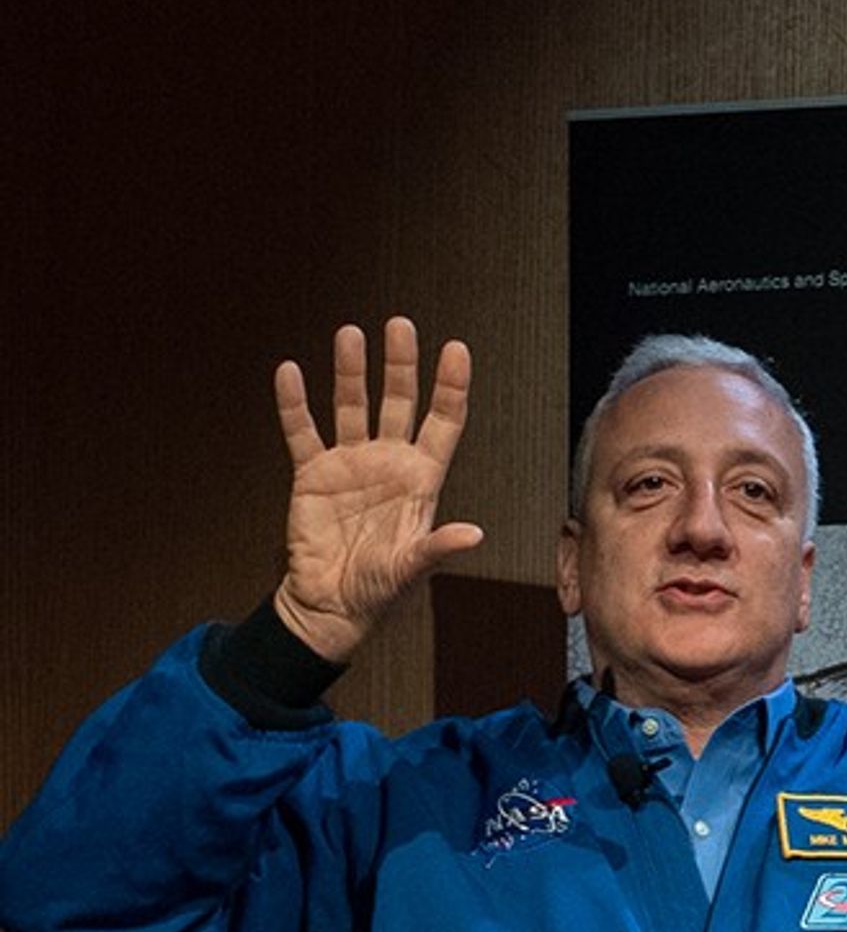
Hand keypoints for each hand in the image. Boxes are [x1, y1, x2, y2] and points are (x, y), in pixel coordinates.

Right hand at [270, 318, 483, 661]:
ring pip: (351, 406)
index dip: (450, 387)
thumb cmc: (378, 591)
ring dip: (350, 372)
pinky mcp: (311, 474)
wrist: (330, 606)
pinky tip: (289, 371)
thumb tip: (473, 534)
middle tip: (400, 325)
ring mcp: (349, 464)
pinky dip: (293, 403)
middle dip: (401, 365)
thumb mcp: (412, 569)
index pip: (442, 423)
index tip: (456, 349)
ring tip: (350, 334)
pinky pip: (301, 431)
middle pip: (398, 402)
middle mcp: (388, 463)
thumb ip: (438, 547)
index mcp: (421, 481)